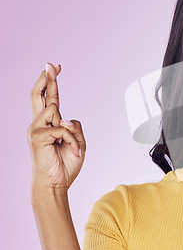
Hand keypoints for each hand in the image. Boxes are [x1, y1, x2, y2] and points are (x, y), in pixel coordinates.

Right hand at [27, 63, 85, 197]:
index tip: (55, 67)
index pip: (49, 99)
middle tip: (50, 64)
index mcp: (49, 124)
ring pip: (55, 110)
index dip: (51, 82)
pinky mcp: (37, 137)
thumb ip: (75, 127)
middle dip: (46, 78)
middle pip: (39, 95)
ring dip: (71, 130)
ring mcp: (36, 130)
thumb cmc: (65, 165)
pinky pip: (62, 128)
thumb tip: (66, 119)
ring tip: (72, 146)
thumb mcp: (79, 142)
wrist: (56, 185)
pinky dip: (72, 140)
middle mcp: (39, 124)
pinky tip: (73, 151)